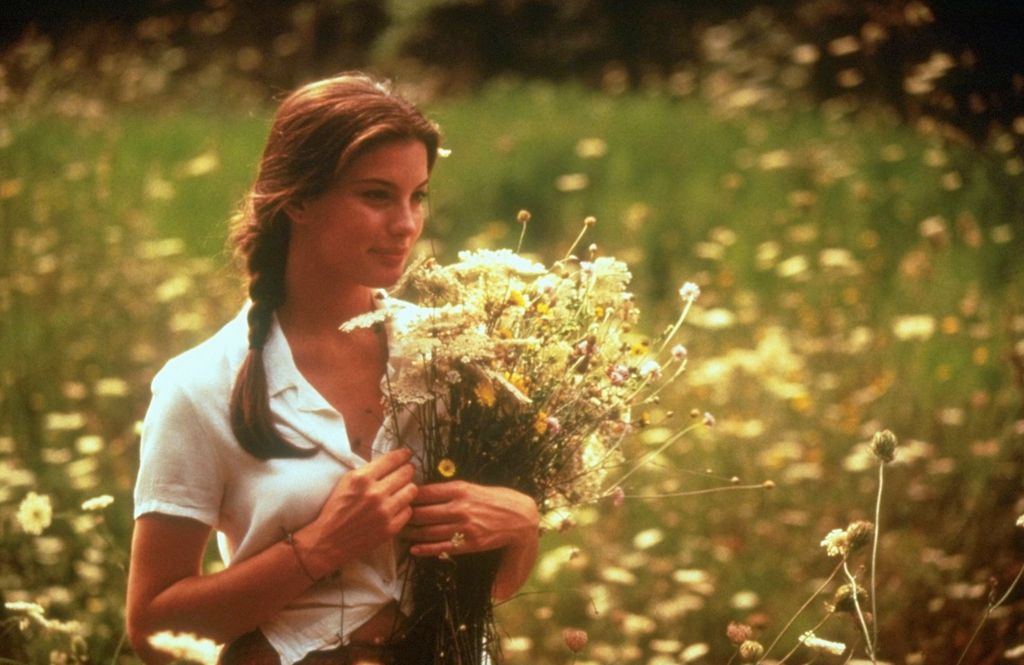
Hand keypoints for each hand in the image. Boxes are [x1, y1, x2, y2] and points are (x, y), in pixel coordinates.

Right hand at [294, 448, 417, 577]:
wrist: (328, 542)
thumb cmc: (335, 511)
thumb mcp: (346, 483)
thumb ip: (367, 471)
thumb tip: (389, 461)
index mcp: (361, 478)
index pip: (392, 459)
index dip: (403, 455)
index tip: (407, 454)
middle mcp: (375, 493)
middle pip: (406, 473)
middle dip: (407, 471)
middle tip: (406, 472)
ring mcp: (384, 511)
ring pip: (411, 491)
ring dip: (407, 489)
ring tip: (401, 491)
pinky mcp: (390, 528)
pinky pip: (408, 511)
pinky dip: (403, 508)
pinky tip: (395, 508)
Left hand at [401, 481, 538, 557]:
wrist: (519, 517)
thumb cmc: (494, 499)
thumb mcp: (472, 487)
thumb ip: (449, 490)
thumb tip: (421, 491)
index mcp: (459, 489)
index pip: (424, 492)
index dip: (407, 497)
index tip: (396, 499)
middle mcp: (460, 507)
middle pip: (422, 513)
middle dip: (404, 516)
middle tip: (391, 518)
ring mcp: (464, 527)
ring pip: (429, 531)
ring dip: (411, 534)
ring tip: (398, 535)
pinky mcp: (470, 543)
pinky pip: (442, 548)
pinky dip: (425, 550)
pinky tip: (414, 550)